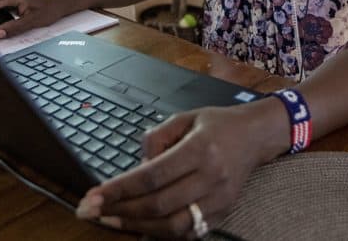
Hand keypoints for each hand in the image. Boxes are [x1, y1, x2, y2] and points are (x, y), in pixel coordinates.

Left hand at [75, 98, 286, 237]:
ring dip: (137, 226)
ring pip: (172, 225)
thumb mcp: (185, 117)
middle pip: (159, 204)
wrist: (256, 136)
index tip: (93, 195)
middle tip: (91, 211)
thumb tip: (138, 165)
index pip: (153, 176)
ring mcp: (220, 199)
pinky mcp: (224, 213)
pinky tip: (140, 227)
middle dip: (120, 210)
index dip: (120, 188)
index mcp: (201, 148)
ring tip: (111, 220)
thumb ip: (157, 137)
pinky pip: (188, 233)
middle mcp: (212, 177)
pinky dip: (161, 234)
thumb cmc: (218, 124)